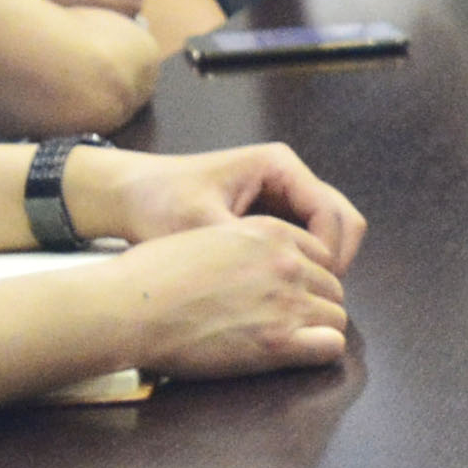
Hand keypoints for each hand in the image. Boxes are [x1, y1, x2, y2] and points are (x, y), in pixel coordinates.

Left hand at [89, 139, 367, 272]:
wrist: (126, 195)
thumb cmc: (160, 203)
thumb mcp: (202, 227)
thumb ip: (248, 251)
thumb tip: (288, 284)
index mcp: (279, 167)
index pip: (331, 213)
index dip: (329, 256)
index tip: (309, 292)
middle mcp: (288, 176)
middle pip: (341, 219)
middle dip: (335, 261)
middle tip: (314, 300)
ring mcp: (281, 194)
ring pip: (327, 232)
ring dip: (322, 265)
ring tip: (299, 299)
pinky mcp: (270, 214)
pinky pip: (305, 240)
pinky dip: (304, 265)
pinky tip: (281, 290)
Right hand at [111, 217, 350, 381]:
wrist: (131, 307)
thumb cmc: (153, 275)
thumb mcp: (208, 236)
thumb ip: (245, 246)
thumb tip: (256, 267)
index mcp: (270, 233)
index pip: (320, 253)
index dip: (307, 276)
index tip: (290, 293)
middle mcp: (286, 263)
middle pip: (331, 286)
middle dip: (315, 304)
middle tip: (287, 322)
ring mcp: (286, 301)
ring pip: (336, 316)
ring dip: (318, 329)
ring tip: (288, 341)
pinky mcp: (277, 341)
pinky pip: (330, 346)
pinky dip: (321, 351)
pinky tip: (298, 355)